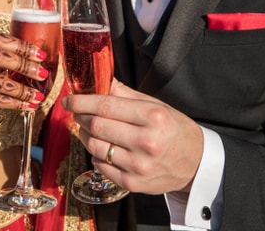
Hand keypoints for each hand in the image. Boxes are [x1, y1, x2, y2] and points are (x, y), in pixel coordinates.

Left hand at [62, 79, 203, 194]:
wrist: (196, 164)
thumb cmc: (174, 130)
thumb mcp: (157, 105)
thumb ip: (126, 94)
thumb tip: (100, 82)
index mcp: (153, 116)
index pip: (106, 106)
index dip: (81, 102)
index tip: (68, 99)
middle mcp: (146, 141)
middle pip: (97, 126)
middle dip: (81, 117)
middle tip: (77, 112)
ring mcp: (138, 165)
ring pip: (95, 147)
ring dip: (85, 135)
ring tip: (89, 129)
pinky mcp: (132, 183)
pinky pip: (100, 166)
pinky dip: (96, 154)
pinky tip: (104, 148)